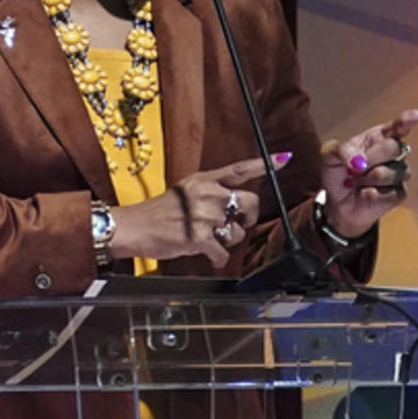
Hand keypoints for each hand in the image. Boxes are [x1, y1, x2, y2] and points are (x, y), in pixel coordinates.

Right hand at [108, 157, 268, 266]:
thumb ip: (209, 190)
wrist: (134, 227)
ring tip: (210, 239)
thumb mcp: (185, 190)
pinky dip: (217, 258)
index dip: (264, 165)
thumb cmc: (158, 211)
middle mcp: (207, 194)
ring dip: (228, 240)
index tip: (283, 159)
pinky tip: (208, 255)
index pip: (239, 169)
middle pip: (249, 202)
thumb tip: (231, 199)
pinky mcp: (199, 238)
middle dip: (250, 215)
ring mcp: (203, 216)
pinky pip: (222, 253)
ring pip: (238, 231)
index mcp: (203, 180)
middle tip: (240, 221)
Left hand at [319, 109, 417, 239]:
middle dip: (370, 158)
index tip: (416, 115)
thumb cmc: (338, 172)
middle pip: (392, 148)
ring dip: (366, 179)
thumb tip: (360, 161)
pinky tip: (363, 194)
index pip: (397, 127)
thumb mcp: (330, 155)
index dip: (407, 121)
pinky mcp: (399, 193)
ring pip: (388, 173)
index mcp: (379, 137)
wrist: (337, 201)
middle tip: (354, 168)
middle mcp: (394, 153)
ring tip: (357, 182)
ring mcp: (399, 173)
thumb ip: (342, 150)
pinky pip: (388, 193)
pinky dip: (369, 194)